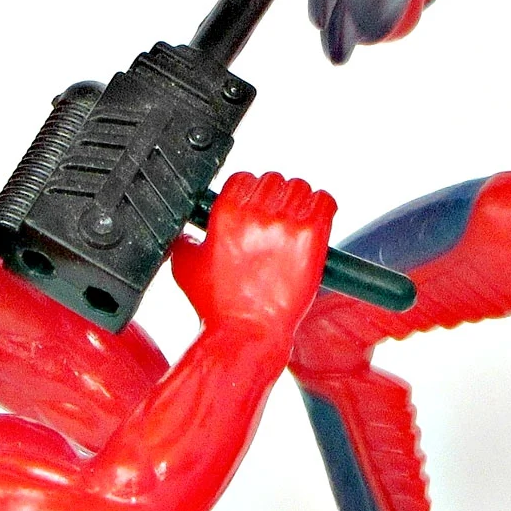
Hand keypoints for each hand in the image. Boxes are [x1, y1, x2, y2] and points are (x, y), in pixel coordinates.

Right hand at [171, 171, 334, 340]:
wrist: (248, 332)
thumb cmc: (217, 307)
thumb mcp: (186, 269)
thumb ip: (184, 242)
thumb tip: (186, 232)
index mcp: (225, 212)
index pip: (244, 178)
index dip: (249, 192)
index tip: (254, 207)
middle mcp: (256, 212)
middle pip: (274, 180)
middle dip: (274, 197)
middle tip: (276, 219)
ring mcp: (286, 223)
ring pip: (300, 188)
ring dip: (299, 202)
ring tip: (297, 222)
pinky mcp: (312, 236)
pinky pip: (325, 201)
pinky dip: (323, 206)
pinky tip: (317, 219)